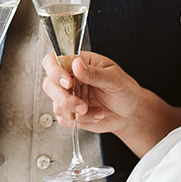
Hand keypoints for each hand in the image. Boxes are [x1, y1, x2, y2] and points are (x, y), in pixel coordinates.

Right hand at [42, 52, 180, 156]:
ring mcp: (69, 97)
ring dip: (77, 112)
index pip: (54, 61)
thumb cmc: (125, 91)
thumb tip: (77, 64)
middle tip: (82, 105)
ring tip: (97, 111)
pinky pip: (65, 119)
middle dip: (64, 98)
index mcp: (79, 63)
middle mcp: (70, 79)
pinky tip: (96, 115)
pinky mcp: (71, 113)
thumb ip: (94, 73)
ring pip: (56, 105)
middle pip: (49, 84)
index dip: (55, 71)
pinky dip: (82, 120)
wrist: (131, 113)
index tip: (67, 82)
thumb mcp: (114, 79)